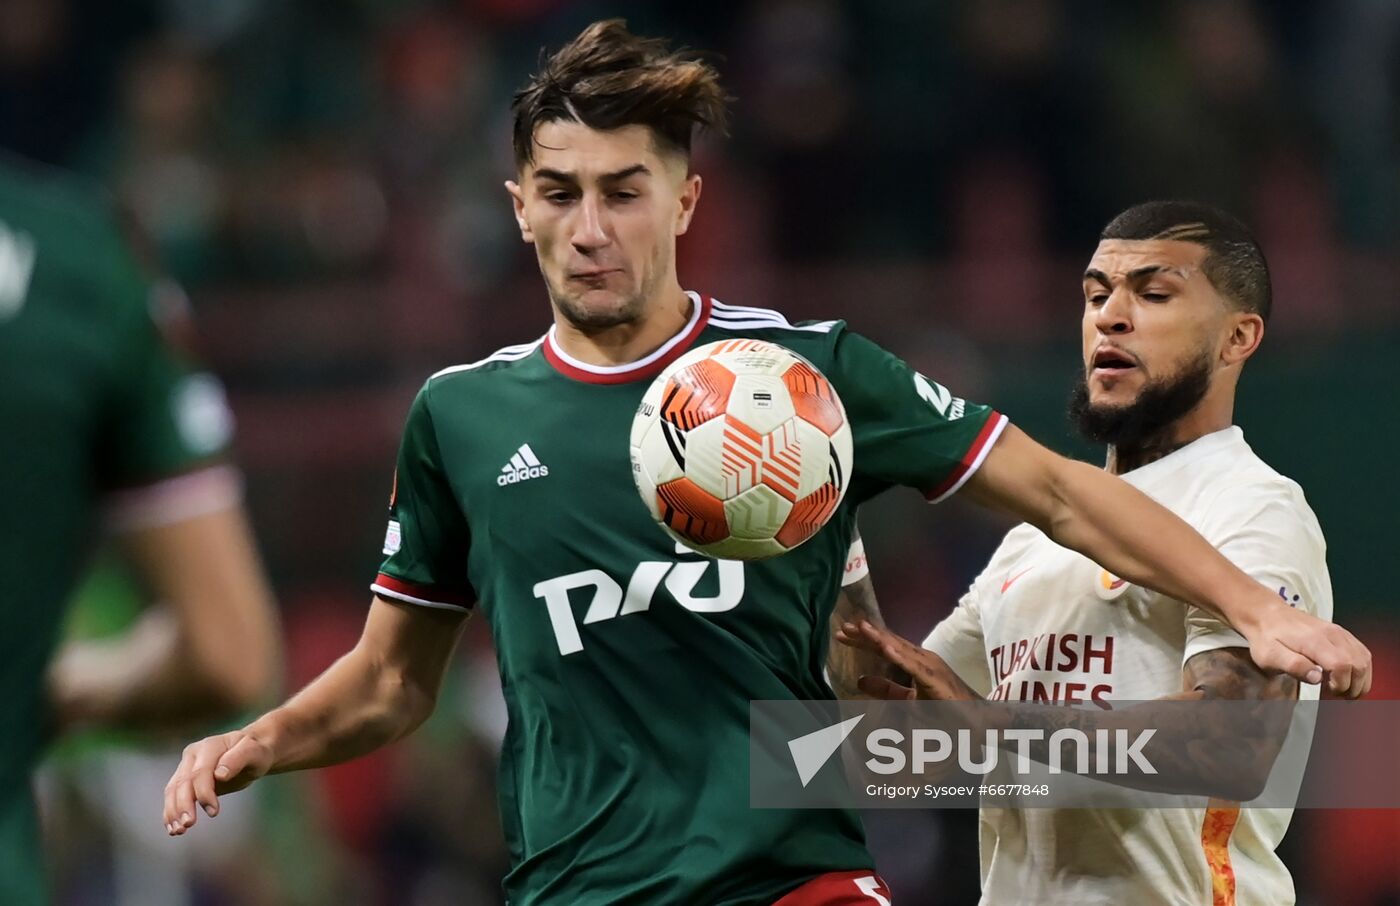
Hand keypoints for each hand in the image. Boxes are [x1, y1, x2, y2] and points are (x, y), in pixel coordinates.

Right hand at [164, 729, 273, 834]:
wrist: (250, 751)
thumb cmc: (254, 752)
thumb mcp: (253, 752)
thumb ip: (238, 759)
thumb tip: (220, 774)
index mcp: (209, 746)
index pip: (200, 772)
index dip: (204, 793)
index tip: (213, 812)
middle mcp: (193, 755)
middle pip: (183, 782)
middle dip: (183, 805)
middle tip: (187, 825)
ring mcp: (186, 766)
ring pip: (173, 790)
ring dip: (173, 811)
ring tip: (178, 831)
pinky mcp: (185, 780)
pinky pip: (173, 796)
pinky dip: (171, 812)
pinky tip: (173, 828)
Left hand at [836, 621, 980, 701]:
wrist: (976, 719)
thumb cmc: (945, 708)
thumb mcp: (907, 699)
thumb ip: (886, 689)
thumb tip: (860, 680)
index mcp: (914, 661)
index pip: (885, 646)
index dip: (864, 640)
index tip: (842, 634)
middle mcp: (920, 658)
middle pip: (888, 642)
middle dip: (865, 635)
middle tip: (842, 628)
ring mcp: (928, 665)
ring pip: (899, 648)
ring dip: (879, 638)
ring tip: (860, 628)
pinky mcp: (934, 677)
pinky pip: (913, 665)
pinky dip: (898, 654)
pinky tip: (884, 647)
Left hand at [1240, 598, 1371, 698]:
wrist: (1266, 615)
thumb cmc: (1267, 638)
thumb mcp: (1269, 656)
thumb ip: (1294, 666)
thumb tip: (1317, 678)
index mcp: (1314, 640)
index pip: (1342, 665)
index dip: (1341, 684)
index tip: (1329, 692)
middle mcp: (1331, 634)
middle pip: (1358, 664)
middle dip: (1353, 686)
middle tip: (1338, 695)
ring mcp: (1339, 632)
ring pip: (1364, 659)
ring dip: (1360, 679)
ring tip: (1344, 689)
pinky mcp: (1341, 633)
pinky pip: (1361, 652)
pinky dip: (1360, 669)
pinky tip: (1348, 677)